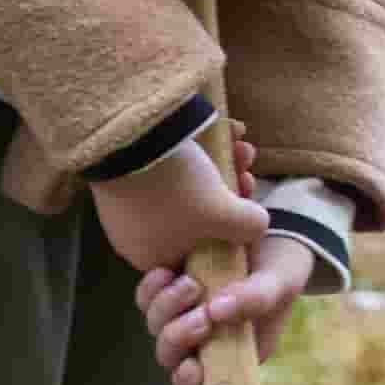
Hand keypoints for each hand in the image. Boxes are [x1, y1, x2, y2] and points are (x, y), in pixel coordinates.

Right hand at [91, 138, 266, 284]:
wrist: (129, 138)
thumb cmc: (177, 190)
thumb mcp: (225, 217)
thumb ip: (248, 228)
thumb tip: (256, 225)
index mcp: (152, 255)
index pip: (197, 255)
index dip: (229, 235)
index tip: (248, 212)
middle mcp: (137, 230)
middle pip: (198, 216)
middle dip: (231, 192)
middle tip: (247, 173)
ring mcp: (130, 197)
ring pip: (188, 185)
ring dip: (223, 164)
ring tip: (242, 147)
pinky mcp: (128, 166)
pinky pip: (172, 160)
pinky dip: (203, 146)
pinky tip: (229, 129)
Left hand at [139, 231, 318, 384]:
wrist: (269, 230)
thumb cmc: (282, 265)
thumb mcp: (282, 280)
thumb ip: (258, 297)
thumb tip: (218, 311)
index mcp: (236, 351)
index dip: (191, 384)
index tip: (192, 368)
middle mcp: (206, 339)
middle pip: (174, 358)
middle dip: (180, 339)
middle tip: (201, 317)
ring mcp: (185, 315)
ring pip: (158, 328)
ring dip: (167, 310)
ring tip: (190, 283)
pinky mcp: (169, 290)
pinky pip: (147, 299)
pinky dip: (151, 289)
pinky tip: (166, 271)